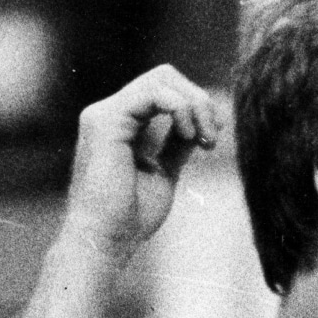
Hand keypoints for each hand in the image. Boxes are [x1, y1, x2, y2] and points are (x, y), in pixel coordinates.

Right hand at [64, 65, 224, 259]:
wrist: (106, 240)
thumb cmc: (131, 217)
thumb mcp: (164, 172)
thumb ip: (176, 144)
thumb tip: (198, 124)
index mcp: (122, 125)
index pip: (164, 91)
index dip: (196, 106)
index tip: (213, 138)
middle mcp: (111, 113)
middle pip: (165, 76)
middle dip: (199, 100)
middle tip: (212, 137)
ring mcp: (105, 114)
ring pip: (161, 79)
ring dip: (194, 106)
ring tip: (203, 140)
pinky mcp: (105, 120)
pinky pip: (152, 93)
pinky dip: (180, 109)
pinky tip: (189, 136)